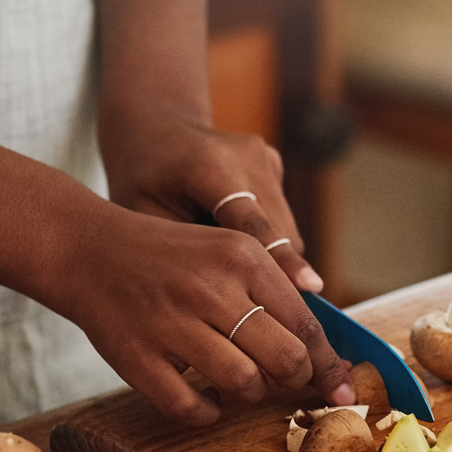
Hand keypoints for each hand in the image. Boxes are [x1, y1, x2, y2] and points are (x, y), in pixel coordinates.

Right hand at [59, 203, 355, 424]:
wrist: (88, 250)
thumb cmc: (170, 258)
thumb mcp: (226, 251)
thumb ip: (273, 290)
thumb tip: (321, 345)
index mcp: (242, 258)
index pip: (306, 324)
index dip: (330, 365)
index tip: (344, 390)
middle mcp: (210, 288)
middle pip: (286, 359)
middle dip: (293, 379)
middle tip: (283, 379)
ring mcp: (172, 324)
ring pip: (244, 384)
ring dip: (248, 392)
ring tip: (235, 377)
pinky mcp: (138, 358)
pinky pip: (191, 408)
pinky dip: (206, 414)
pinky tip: (204, 400)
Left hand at [102, 112, 325, 295]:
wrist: (154, 128)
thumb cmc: (141, 183)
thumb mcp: (147, 222)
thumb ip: (189, 258)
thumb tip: (234, 308)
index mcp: (210, 167)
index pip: (254, 223)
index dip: (281, 260)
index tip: (310, 288)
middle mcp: (248, 156)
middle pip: (281, 232)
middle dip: (279, 276)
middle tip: (270, 323)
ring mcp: (266, 157)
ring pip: (288, 230)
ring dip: (274, 263)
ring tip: (244, 288)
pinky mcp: (275, 164)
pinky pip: (283, 219)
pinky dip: (270, 243)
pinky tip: (240, 253)